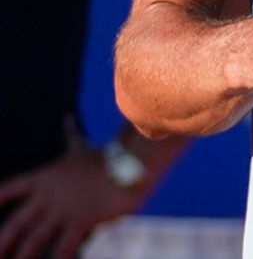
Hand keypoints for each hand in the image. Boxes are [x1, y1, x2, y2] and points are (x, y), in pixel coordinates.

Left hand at [0, 134, 141, 258]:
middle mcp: (49, 196)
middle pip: (16, 223)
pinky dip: (61, 258)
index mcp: (43, 178)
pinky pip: (66, 245)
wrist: (131, 162)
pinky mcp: (83, 221)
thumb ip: (69, 135)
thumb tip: (66, 117)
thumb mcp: (80, 147)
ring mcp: (65, 209)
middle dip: (2, 242)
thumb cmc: (104, 157)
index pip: (8, 190)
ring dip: (23, 256)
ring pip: (36, 238)